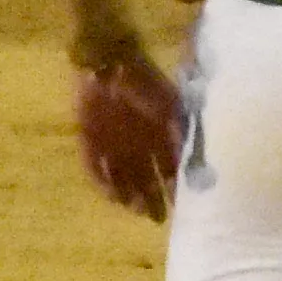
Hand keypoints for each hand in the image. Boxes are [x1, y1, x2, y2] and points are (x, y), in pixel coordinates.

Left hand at [72, 39, 179, 222]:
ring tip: (137, 209)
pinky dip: (103, 184)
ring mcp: (112, 146)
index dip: (174, 189)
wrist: (110, 61)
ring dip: (129, 196)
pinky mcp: (89, 141)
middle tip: (159, 219)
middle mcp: (136, 146)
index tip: (182, 207)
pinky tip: (113, 196)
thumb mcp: (172, 108)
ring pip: (121, 179)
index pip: (169, 171)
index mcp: (158, 137)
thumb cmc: (144, 82)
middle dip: (153, 201)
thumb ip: (180, 137)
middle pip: (145, 181)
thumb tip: (192, 166)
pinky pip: (94, 169)